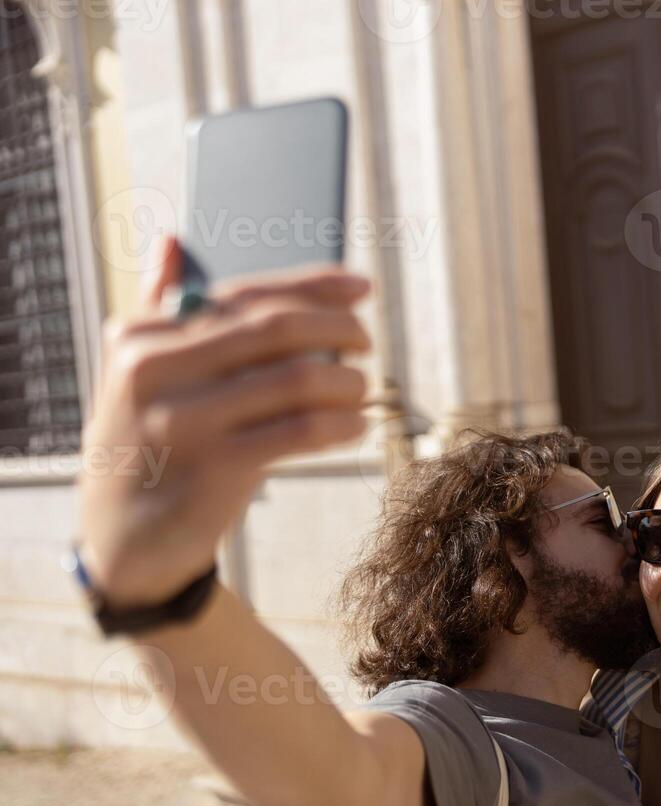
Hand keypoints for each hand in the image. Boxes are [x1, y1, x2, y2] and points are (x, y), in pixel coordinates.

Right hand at [77, 235, 373, 606]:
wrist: (124, 541)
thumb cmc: (149, 444)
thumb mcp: (137, 376)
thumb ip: (157, 308)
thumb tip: (172, 239)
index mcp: (139, 336)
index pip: (243, 296)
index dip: (313, 285)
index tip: (362, 286)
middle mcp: (154, 371)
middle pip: (277, 329)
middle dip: (338, 329)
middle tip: (366, 344)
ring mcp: (184, 421)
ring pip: (297, 379)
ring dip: (347, 382)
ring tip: (362, 390)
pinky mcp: (217, 468)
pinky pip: (302, 431)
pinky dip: (341, 424)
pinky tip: (355, 426)